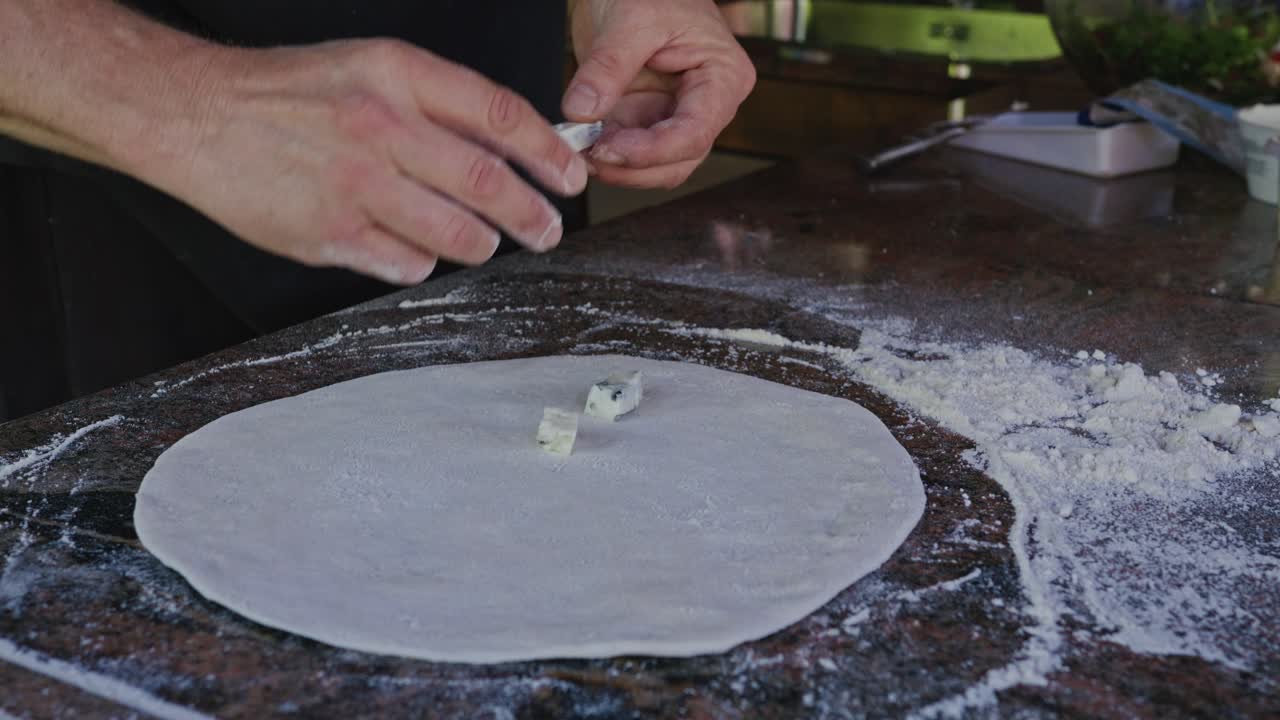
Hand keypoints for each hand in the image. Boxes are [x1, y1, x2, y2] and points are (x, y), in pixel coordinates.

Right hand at [141, 39, 588, 284]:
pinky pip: (406, 263)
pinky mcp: (330, 233)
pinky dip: (422, 261)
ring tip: (485, 242)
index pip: (499, 115)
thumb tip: (509, 145)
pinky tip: (416, 249)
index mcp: (397, 76)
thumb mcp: (370, 69)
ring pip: (456, 234)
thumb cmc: (291, 93)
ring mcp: (355, 184)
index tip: (571, 177)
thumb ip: (438, 103)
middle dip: (532, 214)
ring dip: (482, 244)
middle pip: (487, 182)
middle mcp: (380, 127)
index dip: (548, 153)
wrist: (198, 115)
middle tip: (547, 229)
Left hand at [564, 0, 755, 188]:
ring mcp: (676, 115)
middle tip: (590, 154)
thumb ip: (607, 67)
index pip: (696, 132)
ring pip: (656, 166)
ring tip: (582, 149)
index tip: (611, 149)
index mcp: (723, 77)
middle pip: (679, 159)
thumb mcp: (630, 19)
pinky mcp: (647, 119)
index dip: (654, 151)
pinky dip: (607, 155)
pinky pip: (632, 152)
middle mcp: (707, 104)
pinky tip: (583, 143)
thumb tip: (581, 112)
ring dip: (619, 167)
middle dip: (634, 165)